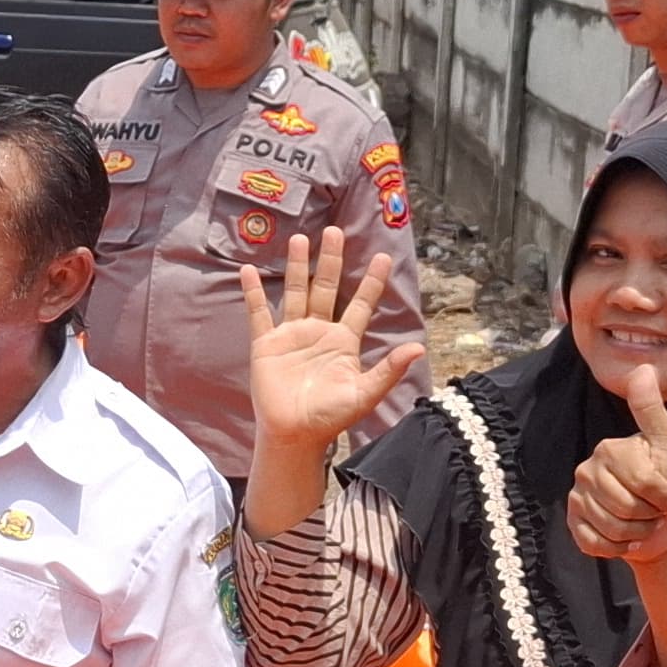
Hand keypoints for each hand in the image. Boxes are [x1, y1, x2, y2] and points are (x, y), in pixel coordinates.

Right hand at [240, 238, 422, 495]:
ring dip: (297, 266)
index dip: (371, 282)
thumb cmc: (330, 417)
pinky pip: (259, 313)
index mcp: (343, 341)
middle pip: (326, 288)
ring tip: (299, 239)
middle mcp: (318, 331)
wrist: (294, 434)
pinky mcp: (266, 344)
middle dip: (331, 260)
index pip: (361, 304)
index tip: (382, 256)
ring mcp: (291, 335)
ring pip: (296, 292)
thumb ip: (389, 370)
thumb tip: (419, 348)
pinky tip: (247, 270)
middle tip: (335, 231)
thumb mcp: (365, 393)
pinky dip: (253, 293)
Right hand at [565, 364, 666, 565]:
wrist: (662, 523)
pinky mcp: (573, 524)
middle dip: (652, 518)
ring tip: (646, 525)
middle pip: (627, 507)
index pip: (645, 482)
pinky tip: (628, 539)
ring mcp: (576, 497)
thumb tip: (643, 368)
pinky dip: (618, 549)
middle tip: (659, 513)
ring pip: (612, 528)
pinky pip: (594, 543)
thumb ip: (652, 410)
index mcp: (609, 449)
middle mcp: (586, 470)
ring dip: (639, 535)